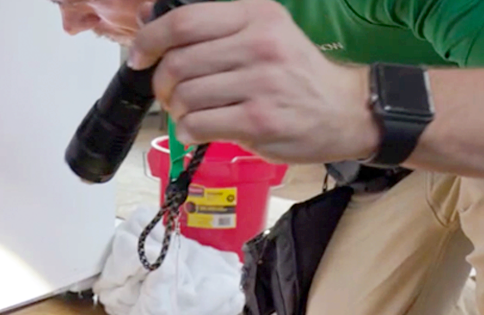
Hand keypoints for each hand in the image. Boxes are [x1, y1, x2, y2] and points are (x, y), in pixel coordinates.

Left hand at [129, 0, 375, 163]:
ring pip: (185, 97)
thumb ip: (212, 27)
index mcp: (256, 15)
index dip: (149, 40)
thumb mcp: (264, 32)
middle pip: (178, 63)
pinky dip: (187, 131)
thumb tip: (150, 19)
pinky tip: (199, 129)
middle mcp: (259, 44)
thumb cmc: (296, 73)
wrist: (345, 110)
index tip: (139, 55)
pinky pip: (198, 125)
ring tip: (191, 113)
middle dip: (163, 84)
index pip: (183, 22)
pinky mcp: (259, 121)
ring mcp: (260, 84)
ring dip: (177, 110)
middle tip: (171, 94)